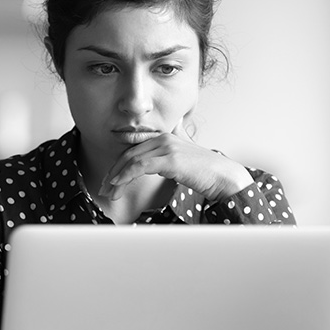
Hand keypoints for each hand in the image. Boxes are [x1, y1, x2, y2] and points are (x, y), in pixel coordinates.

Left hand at [97, 125, 253, 201]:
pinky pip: (140, 166)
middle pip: (128, 154)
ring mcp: (167, 147)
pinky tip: (118, 185)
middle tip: (104, 189)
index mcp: (164, 137)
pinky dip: (125, 175)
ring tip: (109, 193)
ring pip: (131, 160)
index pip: (133, 148)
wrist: (224, 177)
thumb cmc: (205, 171)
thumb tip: (168, 142)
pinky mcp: (170, 159)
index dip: (118, 164)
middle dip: (113, 173)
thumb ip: (173, 148)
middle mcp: (163, 138)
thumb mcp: (184, 156)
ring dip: (116, 178)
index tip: (109, 180)